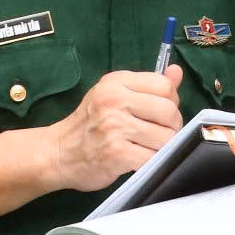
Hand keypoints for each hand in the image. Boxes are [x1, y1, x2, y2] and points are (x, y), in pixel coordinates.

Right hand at [40, 66, 184, 192]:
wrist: (58, 153)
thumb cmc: (89, 123)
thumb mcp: (113, 94)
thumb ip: (147, 84)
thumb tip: (177, 72)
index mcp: (116, 83)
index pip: (164, 86)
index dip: (170, 101)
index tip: (160, 113)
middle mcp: (115, 101)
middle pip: (169, 112)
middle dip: (172, 126)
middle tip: (159, 134)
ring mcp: (116, 128)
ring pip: (166, 137)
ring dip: (164, 147)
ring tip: (149, 147)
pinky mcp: (117, 154)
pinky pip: (154, 158)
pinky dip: (153, 162)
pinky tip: (141, 160)